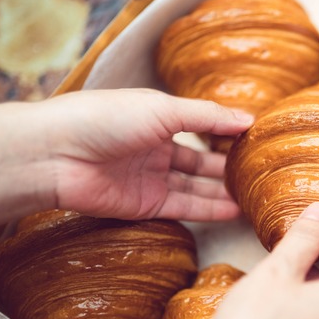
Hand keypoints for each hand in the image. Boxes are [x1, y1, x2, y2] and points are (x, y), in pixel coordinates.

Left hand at [0, 89, 252, 234]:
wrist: (56, 154)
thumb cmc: (106, 118)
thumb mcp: (164, 109)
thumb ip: (208, 117)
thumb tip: (249, 119)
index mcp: (159, 118)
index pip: (203, 126)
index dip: (229, 132)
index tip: (260, 138)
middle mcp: (156, 148)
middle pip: (201, 161)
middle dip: (230, 167)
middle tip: (262, 173)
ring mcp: (150, 178)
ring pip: (196, 186)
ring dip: (223, 191)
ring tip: (255, 196)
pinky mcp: (144, 204)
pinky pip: (183, 207)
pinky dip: (208, 209)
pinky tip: (234, 209)